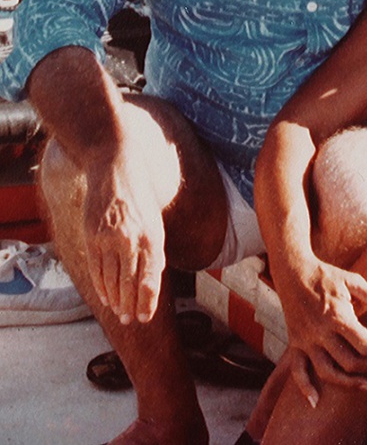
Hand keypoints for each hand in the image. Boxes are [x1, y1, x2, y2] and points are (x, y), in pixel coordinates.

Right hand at [83, 149, 165, 325]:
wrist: (114, 165)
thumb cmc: (139, 194)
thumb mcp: (154, 219)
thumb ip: (153, 248)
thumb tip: (153, 277)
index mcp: (153, 237)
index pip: (150, 281)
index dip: (146, 303)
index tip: (145, 318)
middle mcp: (132, 240)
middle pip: (129, 285)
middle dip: (131, 306)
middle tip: (131, 320)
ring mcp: (109, 239)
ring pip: (111, 280)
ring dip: (115, 300)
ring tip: (120, 312)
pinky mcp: (92, 235)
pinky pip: (96, 269)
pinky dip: (101, 286)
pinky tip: (105, 296)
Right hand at [274, 257, 366, 404]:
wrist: (293, 271)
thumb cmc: (326, 274)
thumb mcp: (351, 280)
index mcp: (337, 316)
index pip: (364, 343)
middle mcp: (321, 333)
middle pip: (349, 362)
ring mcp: (306, 341)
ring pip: (327, 372)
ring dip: (348, 383)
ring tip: (366, 386)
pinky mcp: (294, 343)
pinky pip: (297, 371)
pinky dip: (305, 388)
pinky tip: (315, 401)